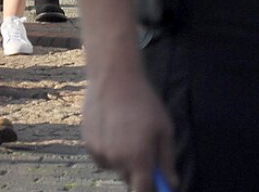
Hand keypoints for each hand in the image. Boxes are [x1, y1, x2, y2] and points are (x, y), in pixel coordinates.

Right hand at [83, 71, 177, 191]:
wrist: (113, 78)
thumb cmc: (144, 103)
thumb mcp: (164, 131)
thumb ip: (167, 160)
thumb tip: (171, 184)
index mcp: (138, 159)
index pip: (142, 191)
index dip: (151, 191)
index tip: (157, 187)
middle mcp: (116, 159)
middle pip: (128, 179)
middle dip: (138, 172)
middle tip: (145, 151)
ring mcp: (99, 150)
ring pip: (114, 167)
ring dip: (122, 160)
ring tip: (127, 135)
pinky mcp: (87, 141)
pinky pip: (101, 156)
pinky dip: (108, 150)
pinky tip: (113, 130)